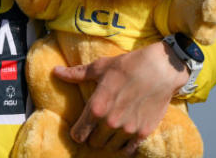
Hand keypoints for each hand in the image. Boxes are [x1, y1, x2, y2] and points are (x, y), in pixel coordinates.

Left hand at [53, 41, 187, 154]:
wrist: (160, 69)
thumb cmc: (127, 65)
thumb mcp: (100, 67)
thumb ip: (77, 74)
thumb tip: (56, 72)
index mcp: (96, 107)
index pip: (78, 134)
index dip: (77, 132)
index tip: (80, 128)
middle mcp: (110, 122)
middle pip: (94, 142)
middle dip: (93, 136)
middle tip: (97, 127)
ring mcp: (128, 129)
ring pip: (110, 147)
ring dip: (108, 140)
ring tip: (110, 129)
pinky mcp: (143, 132)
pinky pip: (128, 150)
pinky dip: (124, 146)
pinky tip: (124, 136)